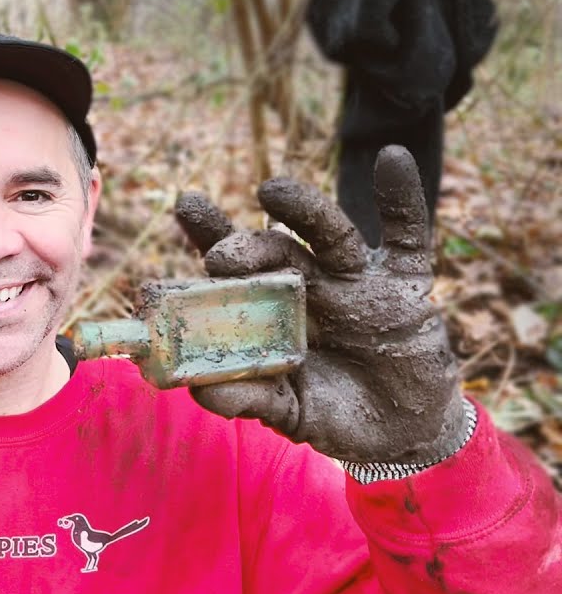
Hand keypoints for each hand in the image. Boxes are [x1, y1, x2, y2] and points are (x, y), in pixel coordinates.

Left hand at [174, 146, 464, 464]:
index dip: (210, 235)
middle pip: (275, 249)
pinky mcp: (406, 285)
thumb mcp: (288, 411)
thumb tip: (198, 389)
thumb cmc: (333, 413)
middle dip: (247, 245)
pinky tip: (391, 159)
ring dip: (304, 211)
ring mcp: (358, 281)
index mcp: (272, 309)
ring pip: (331, 235)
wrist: (401, 433)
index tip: (185, 206)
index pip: (235, 267)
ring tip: (272, 191)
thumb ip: (247, 398)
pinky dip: (403, 197)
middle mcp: (310, 285)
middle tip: (220, 256)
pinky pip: (408, 235)